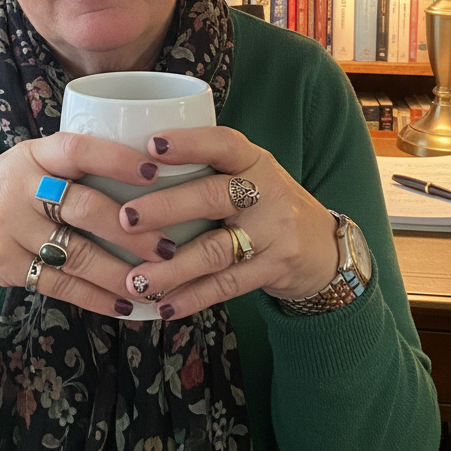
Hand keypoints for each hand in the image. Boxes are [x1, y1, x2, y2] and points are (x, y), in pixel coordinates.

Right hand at [0, 132, 175, 317]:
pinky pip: (59, 284)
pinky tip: (123, 306)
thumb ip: (74, 165)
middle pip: (83, 207)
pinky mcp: (3, 265)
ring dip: (119, 272)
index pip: (77, 150)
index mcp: (32, 154)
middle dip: (131, 231)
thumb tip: (152, 177)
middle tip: (169, 247)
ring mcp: (7, 229)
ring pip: (75, 254)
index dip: (116, 159)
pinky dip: (94, 298)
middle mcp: (17, 188)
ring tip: (154, 284)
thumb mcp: (31, 162)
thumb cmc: (7, 188)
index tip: (155, 172)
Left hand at [118, 126, 339, 318]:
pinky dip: (193, 297)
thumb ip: (205, 169)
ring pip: (216, 249)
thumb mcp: (248, 174)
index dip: (189, 143)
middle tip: (125, 219)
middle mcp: (265, 190)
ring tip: (135, 281)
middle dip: (166, 208)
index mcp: (252, 160)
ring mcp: (274, 231)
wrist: (325, 247)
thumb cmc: (265, 203)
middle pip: (211, 196)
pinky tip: (164, 306)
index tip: (151, 145)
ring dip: (172, 268)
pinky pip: (227, 285)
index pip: (222, 143)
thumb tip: (129, 168)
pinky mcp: (275, 268)